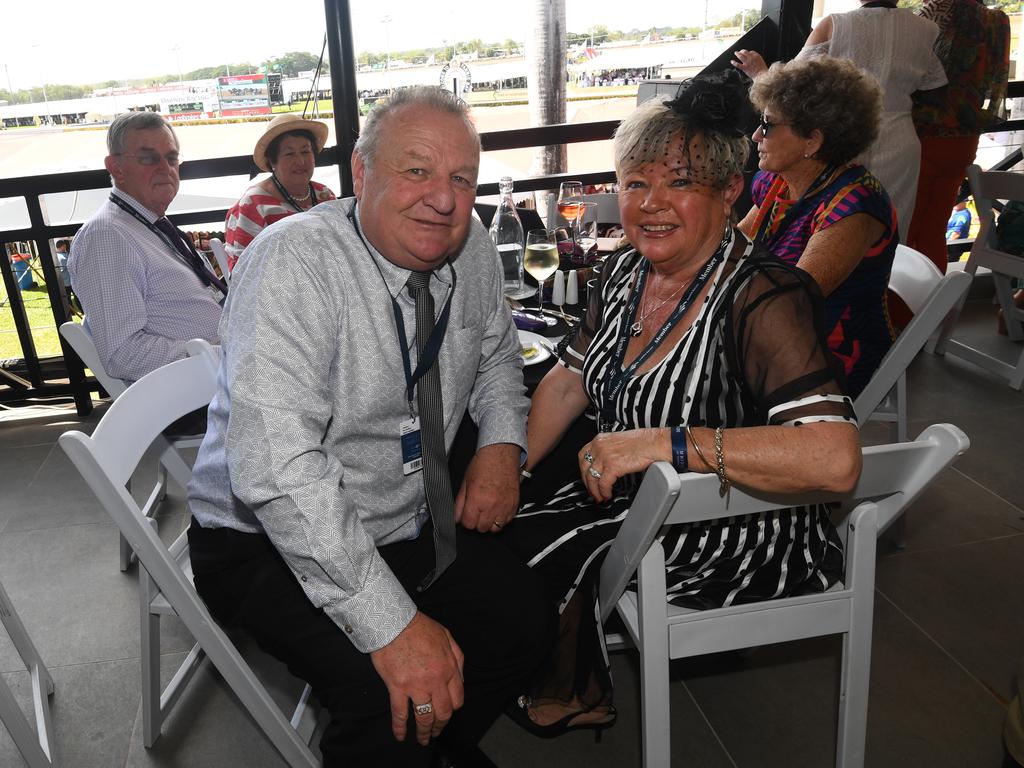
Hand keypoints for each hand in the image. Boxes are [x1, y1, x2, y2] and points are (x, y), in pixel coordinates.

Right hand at [370, 612, 464, 745]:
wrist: (394, 622)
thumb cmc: (419, 627)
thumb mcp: (447, 636)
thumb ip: (458, 658)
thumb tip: (461, 679)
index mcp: (449, 668)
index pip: (457, 698)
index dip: (453, 709)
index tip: (448, 713)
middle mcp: (435, 680)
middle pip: (443, 712)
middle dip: (441, 725)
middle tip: (436, 732)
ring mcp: (416, 685)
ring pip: (424, 717)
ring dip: (424, 731)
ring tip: (423, 738)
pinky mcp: (397, 687)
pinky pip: (400, 713)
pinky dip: (400, 727)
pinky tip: (401, 735)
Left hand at [455, 442, 519, 532]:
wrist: (502, 453)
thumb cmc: (484, 463)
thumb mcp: (466, 482)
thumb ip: (460, 502)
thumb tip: (456, 516)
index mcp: (477, 499)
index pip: (468, 524)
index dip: (465, 520)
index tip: (466, 514)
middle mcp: (491, 505)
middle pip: (481, 528)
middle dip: (476, 522)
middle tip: (476, 511)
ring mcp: (505, 506)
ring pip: (495, 528)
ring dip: (489, 522)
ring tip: (487, 511)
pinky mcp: (514, 504)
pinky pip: (507, 521)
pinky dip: (501, 518)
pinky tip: (497, 508)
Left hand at [579, 428, 669, 502]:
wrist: (654, 443)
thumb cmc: (642, 442)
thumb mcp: (618, 442)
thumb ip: (608, 451)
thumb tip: (603, 465)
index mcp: (600, 440)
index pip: (583, 456)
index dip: (583, 470)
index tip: (586, 478)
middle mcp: (600, 446)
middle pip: (584, 468)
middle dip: (587, 483)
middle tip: (592, 491)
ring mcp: (605, 456)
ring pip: (592, 478)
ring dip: (595, 491)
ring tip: (600, 497)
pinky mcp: (613, 466)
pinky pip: (603, 484)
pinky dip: (604, 492)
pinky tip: (608, 495)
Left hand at [731, 49, 767, 78]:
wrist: (761, 75)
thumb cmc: (763, 70)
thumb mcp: (761, 62)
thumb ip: (757, 60)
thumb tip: (753, 60)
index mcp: (756, 56)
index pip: (751, 52)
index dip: (748, 53)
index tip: (747, 54)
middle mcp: (751, 58)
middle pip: (745, 52)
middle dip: (742, 51)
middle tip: (740, 52)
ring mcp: (747, 62)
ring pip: (740, 56)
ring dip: (737, 54)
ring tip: (735, 53)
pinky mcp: (744, 68)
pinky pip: (738, 64)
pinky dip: (734, 63)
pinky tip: (732, 61)